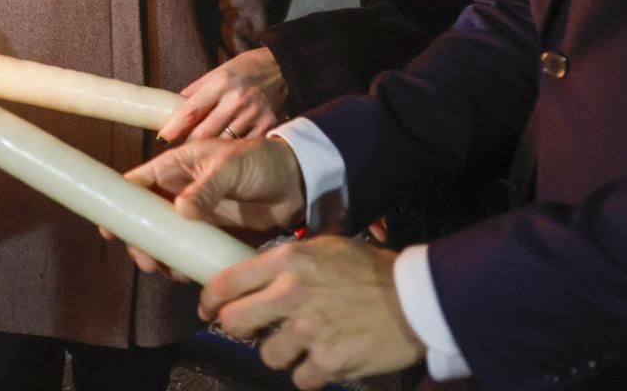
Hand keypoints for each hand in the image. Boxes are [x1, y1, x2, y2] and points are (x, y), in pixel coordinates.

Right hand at [119, 137, 304, 276]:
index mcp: (178, 166)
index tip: (109, 228)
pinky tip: (184, 273)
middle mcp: (181, 190)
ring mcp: (196, 214)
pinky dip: (182, 263)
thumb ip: (207, 187)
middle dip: (140, 240)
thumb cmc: (262, 161)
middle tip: (145, 260)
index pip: (139, 182)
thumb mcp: (231, 166)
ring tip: (166, 270)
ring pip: (165, 238)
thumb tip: (180, 210)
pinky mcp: (212, 233)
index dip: (120, 203)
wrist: (297, 182)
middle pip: (146, 217)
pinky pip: (188, 251)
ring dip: (159, 255)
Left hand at [158, 47, 286, 142]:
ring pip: (223, 144)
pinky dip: (232, 151)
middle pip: (204, 133)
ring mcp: (254, 113)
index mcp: (221, 83)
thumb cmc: (244, 70)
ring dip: (210, 151)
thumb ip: (194, 93)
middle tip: (181, 150)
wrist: (281, 68)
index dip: (173, 128)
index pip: (190, 111)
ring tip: (203, 154)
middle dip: (189, 144)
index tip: (161, 139)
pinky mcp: (269, 125)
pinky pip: (243, 146)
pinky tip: (227, 153)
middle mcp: (238, 98)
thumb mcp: (216, 74)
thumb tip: (170, 112)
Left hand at [202, 236, 424, 388]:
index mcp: (287, 262)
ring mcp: (309, 331)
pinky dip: (310, 374)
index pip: (226, 282)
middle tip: (251, 329)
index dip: (210, 300)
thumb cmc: (369, 269)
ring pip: (268, 355)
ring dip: (281, 352)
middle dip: (238, 329)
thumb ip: (286, 262)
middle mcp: (291, 295)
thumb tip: (251, 276)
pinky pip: (300, 379)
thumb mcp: (323, 248)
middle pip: (234, 323)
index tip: (209, 309)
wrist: (416, 297)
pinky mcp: (329, 362)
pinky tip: (324, 359)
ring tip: (303, 343)